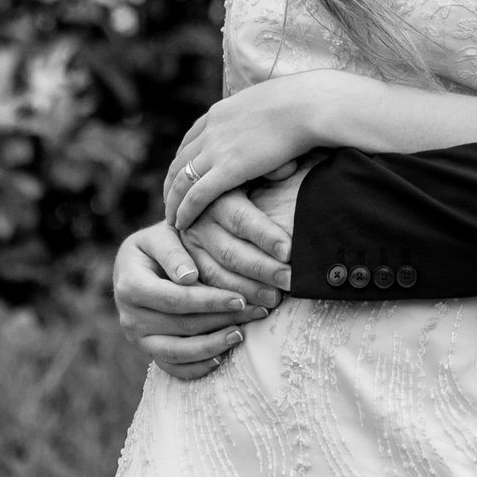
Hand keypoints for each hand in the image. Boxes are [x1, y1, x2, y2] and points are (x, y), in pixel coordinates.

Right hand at [110, 220, 264, 380]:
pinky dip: (198, 366)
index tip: (239, 299)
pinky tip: (222, 356)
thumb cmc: (156, 245)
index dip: (208, 301)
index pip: (174, 299)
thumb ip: (172, 252)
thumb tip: (188, 277)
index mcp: (130, 286)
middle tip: (255, 314)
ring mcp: (137, 338)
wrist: (139, 264)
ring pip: (177, 352)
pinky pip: (173, 367)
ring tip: (241, 335)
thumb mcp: (160, 237)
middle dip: (220, 321)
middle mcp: (129, 317)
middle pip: (180, 326)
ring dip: (212, 346)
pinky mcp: (148, 351)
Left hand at [165, 72, 345, 229]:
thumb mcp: (268, 105)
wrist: (308, 105)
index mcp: (221, 112)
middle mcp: (211, 129)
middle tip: (170, 200)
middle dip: (172, 182)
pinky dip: (184, 210)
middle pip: (180, 160)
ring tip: (171, 217)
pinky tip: (180, 223)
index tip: (182, 174)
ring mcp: (216, 149)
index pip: (191, 139)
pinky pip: (196, 195)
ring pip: (181, 180)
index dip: (184, 160)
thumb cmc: (302, 104)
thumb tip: (271, 127)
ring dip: (172, 201)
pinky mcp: (227, 169)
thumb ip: (260, 118)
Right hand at [182, 162, 311, 297]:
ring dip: (246, 290)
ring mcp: (188, 246)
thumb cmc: (232, 181)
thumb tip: (287, 167)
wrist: (187, 193)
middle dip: (262, 269)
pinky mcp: (185, 263)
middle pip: (230, 251)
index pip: (241, 219)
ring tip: (274, 300)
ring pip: (215, 274)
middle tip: (290, 281)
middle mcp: (198, 222)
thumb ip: (267, 169)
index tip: (290, 251)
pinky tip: (251, 309)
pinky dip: (227, 302)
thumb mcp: (245, 169)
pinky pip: (204, 289)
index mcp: (215, 196)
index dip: (265, 235)